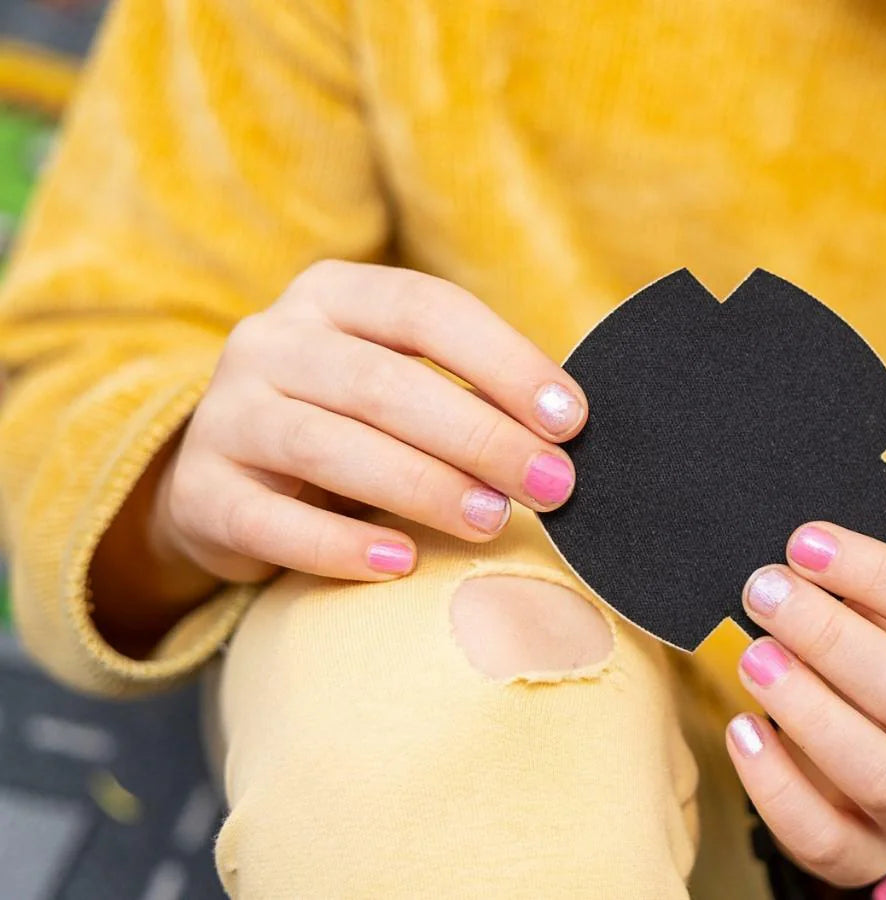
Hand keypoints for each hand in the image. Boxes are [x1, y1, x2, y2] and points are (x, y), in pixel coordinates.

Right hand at [153, 260, 586, 583]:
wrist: (229, 484)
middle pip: (383, 384)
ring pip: (330, 447)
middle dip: (481, 437)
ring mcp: (225, 415)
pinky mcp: (200, 494)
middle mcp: (269, 342)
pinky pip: (271, 522)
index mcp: (331, 295)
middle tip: (551, 485)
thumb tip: (570, 432)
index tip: (571, 419)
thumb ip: (471, 390)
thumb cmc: (354, 426)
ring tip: (492, 521)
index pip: (426, 309)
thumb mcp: (403, 383)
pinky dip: (340, 546)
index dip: (504, 361)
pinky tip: (403, 563)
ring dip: (423, 487)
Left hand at [725, 522, 885, 886]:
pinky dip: (777, 786)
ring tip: (754, 659)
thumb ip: (860, 594)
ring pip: (880, 775)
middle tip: (765, 593)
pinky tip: (743, 731)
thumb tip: (799, 556)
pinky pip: (825, 839)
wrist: (880, 760)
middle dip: (832, 638)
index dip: (881, 575)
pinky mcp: (872, 859)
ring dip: (809, 710)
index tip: (805, 542)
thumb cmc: (883, 667)